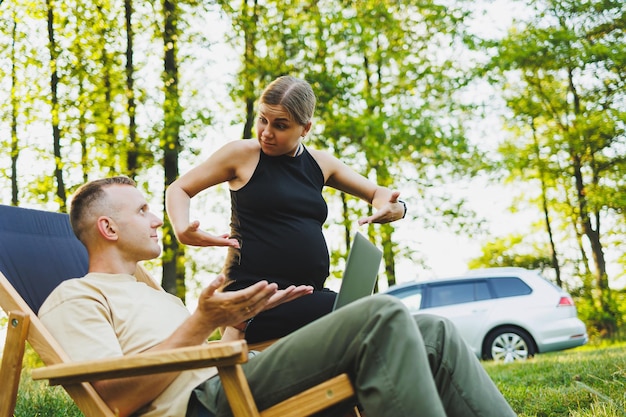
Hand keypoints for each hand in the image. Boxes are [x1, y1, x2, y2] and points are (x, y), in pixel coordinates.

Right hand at [177, 220, 239, 247]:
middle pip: (219, 244)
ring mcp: (206, 242)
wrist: (181, 233)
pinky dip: (221, 239)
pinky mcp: (206, 241)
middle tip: (238, 244)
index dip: (226, 242)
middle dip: (228, 244)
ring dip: (226, 242)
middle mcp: (206, 242)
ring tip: (234, 242)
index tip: (234, 243)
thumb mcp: (189, 226)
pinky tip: (226, 236)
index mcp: (204, 239)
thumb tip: (196, 222)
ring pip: (218, 243)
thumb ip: (192, 225)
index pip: (217, 242)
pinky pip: (215, 241)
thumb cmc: (186, 228)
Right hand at [195, 275, 312, 328]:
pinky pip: (271, 305)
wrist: (208, 321)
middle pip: (265, 301)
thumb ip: (212, 285)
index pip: (248, 296)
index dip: (258, 291)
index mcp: (233, 302)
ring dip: (287, 297)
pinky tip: (293, 293)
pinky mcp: (254, 312)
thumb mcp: (205, 294)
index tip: (268, 283)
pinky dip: (283, 299)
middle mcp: (244, 309)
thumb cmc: (206, 305)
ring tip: (302, 289)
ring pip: (272, 304)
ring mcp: (250, 311)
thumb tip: (220, 277)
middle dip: (280, 294)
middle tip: (294, 287)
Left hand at [358, 190, 403, 224]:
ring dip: (366, 221)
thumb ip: (394, 196)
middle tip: (360, 222)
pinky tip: (360, 222)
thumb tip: (398, 192)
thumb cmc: (394, 204)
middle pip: (376, 219)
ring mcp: (383, 220)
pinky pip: (373, 221)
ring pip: (374, 221)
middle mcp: (385, 217)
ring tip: (359, 222)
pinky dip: (367, 222)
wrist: (398, 212)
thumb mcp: (394, 200)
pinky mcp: (380, 221)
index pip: (381, 214)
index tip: (369, 220)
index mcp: (388, 211)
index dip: (375, 217)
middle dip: (369, 220)